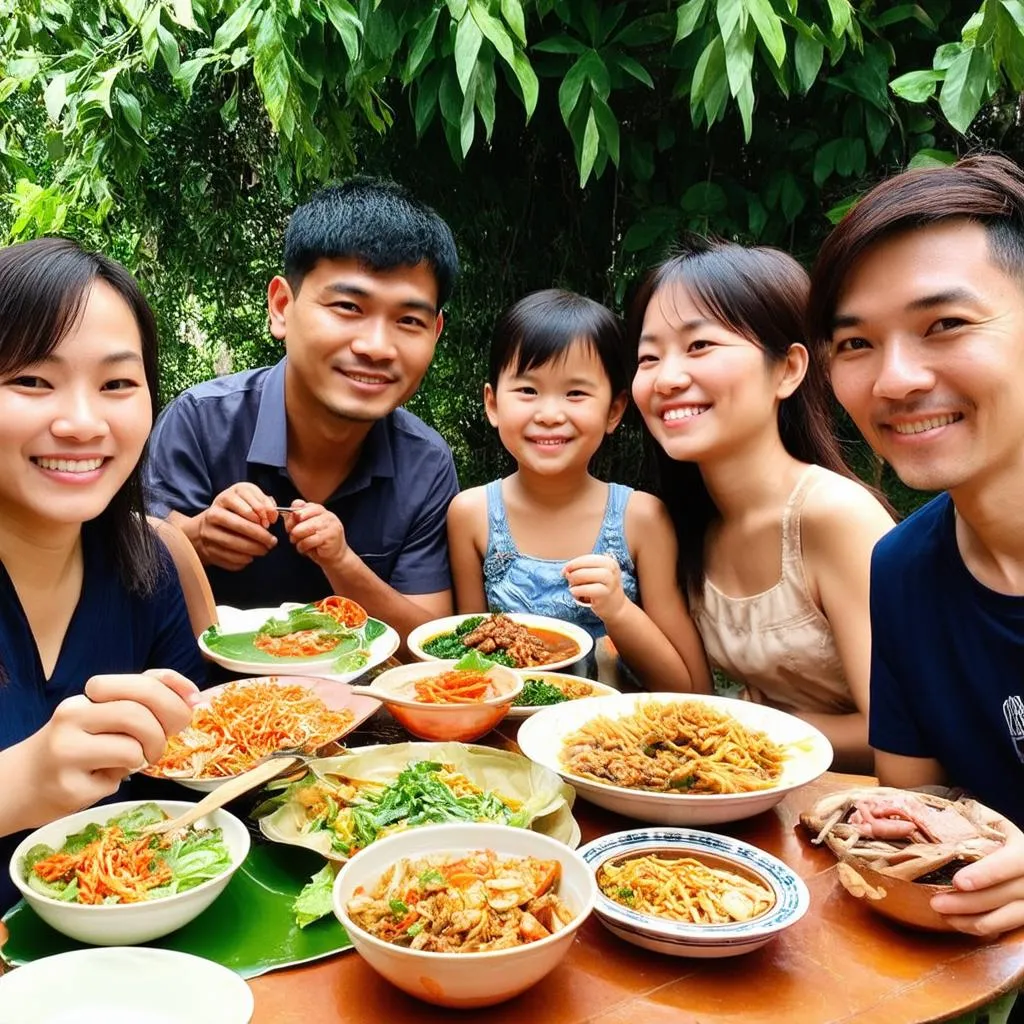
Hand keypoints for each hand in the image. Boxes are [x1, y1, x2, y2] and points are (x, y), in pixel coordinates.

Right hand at [16, 669, 200, 829]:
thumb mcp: (103, 717)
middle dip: (160, 734)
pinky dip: (116, 783)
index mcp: (87, 697)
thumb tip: (195, 697)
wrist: (18, 784)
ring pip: (131, 749)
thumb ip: (141, 702)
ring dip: (141, 759)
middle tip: (155, 749)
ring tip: (127, 764)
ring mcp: (67, 751)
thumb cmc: (73, 748)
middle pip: (138, 714)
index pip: (141, 683)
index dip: (174, 692)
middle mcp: (73, 717)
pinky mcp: (68, 786)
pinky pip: (115, 782)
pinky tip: (95, 781)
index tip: (193, 704)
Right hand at [192, 482, 278, 569]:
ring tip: (264, 550)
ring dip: (252, 549)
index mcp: (226, 498)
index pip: (244, 502)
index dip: (260, 511)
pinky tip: (250, 557)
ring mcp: (208, 531)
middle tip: (272, 541)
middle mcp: (213, 513)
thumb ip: (263, 503)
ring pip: (231, 542)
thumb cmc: (236, 511)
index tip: (270, 522)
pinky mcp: (207, 548)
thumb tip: (272, 516)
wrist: (208, 525)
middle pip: (238, 524)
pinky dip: (241, 559)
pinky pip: (225, 556)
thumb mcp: (249, 500)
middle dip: (259, 534)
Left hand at [284, 500, 348, 568]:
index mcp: (319, 509)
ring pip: (303, 528)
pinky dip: (302, 546)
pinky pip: (309, 540)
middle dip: (292, 528)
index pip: (299, 505)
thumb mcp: (305, 528)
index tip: (289, 526)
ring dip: (296, 538)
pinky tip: (304, 549)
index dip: (291, 516)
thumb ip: (296, 519)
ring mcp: (330, 524)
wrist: (335, 556)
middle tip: (293, 537)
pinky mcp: (330, 536)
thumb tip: (288, 514)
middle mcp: (326, 514)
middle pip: (300, 516)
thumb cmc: (318, 542)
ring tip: (298, 543)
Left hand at [564, 554, 627, 621]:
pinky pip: (592, 590)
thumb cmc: (601, 589)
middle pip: (591, 564)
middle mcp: (612, 571)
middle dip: (576, 568)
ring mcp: (611, 583)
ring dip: (578, 577)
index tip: (565, 569)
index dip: (575, 562)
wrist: (616, 607)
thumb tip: (566, 571)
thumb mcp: (595, 576)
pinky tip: (574, 591)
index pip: (589, 558)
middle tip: (567, 576)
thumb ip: (582, 570)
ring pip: (594, 575)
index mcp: (609, 562)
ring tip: (571, 584)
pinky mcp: (606, 595)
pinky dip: (580, 589)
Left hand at [930, 817, 1023, 934]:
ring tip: (941, 914)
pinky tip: (955, 921)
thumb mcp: (993, 822)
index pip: (1010, 864)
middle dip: (967, 902)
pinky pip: (1002, 927)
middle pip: (1002, 895)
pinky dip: (978, 927)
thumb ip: (971, 818)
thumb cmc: (1002, 836)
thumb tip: (932, 817)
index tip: (957, 882)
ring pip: (1004, 918)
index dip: (985, 874)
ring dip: (970, 920)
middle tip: (936, 903)